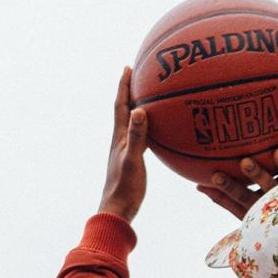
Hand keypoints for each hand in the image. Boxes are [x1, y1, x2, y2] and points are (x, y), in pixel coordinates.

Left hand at [98, 67, 148, 221]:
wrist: (118, 210)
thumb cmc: (124, 187)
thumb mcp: (132, 160)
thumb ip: (136, 137)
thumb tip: (139, 110)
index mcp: (119, 137)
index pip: (121, 105)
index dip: (123, 86)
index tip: (127, 67)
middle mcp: (121, 140)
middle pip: (125, 109)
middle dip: (130, 91)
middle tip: (138, 73)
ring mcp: (126, 150)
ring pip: (133, 122)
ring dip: (139, 107)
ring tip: (149, 95)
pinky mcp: (133, 160)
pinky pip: (143, 136)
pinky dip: (149, 126)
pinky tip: (159, 128)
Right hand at [196, 139, 277, 218]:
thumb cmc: (261, 215)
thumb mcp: (240, 210)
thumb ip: (221, 198)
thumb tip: (197, 185)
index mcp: (258, 206)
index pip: (240, 197)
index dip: (227, 187)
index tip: (214, 176)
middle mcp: (276, 199)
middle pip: (267, 187)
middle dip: (256, 174)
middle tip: (245, 161)